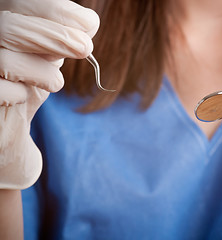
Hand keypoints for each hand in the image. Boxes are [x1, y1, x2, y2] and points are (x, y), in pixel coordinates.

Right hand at [0, 0, 98, 188]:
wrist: (6, 121)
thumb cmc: (29, 80)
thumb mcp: (48, 55)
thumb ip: (61, 38)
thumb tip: (87, 23)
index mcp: (0, 18)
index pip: (21, 2)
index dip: (56, 10)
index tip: (89, 25)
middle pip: (8, 25)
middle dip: (54, 36)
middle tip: (86, 48)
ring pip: (4, 60)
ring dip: (42, 72)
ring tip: (57, 82)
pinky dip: (21, 94)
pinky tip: (26, 96)